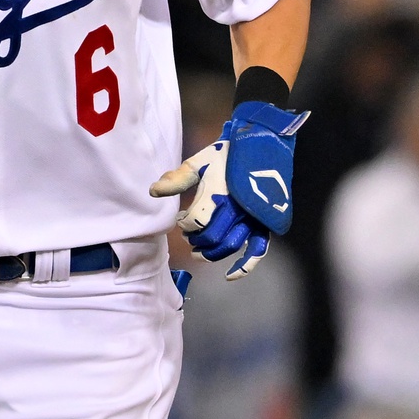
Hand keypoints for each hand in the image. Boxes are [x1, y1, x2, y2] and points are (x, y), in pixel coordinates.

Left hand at [150, 101, 305, 280]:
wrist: (260, 142)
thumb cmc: (225, 153)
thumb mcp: (199, 161)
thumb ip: (178, 178)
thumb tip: (153, 191)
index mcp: (217, 194)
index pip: (195, 222)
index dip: (185, 225)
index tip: (181, 219)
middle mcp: (236, 208)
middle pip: (210, 237)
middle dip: (195, 240)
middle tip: (188, 237)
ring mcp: (252, 216)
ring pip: (229, 246)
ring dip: (212, 254)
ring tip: (199, 253)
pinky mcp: (264, 222)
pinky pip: (258, 249)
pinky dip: (246, 265)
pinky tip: (231, 276)